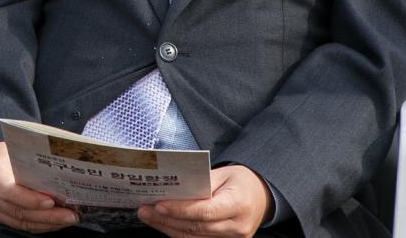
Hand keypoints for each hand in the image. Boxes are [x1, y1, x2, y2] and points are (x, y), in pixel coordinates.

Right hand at [0, 141, 79, 231]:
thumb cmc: (3, 154)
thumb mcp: (13, 150)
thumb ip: (30, 162)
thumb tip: (60, 172)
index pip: (8, 190)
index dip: (30, 199)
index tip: (51, 201)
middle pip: (19, 210)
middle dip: (47, 215)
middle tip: (70, 214)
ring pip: (21, 222)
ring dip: (47, 223)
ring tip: (68, 218)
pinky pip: (20, 226)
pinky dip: (40, 225)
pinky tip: (55, 222)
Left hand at [137, 164, 272, 237]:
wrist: (260, 197)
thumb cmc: (240, 182)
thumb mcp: (223, 173)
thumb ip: (200, 181)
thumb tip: (173, 187)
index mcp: (238, 204)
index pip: (205, 211)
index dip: (180, 210)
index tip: (159, 204)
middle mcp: (237, 226)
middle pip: (196, 227)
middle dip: (166, 219)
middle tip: (145, 210)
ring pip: (194, 237)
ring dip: (168, 228)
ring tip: (148, 216)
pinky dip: (178, 233)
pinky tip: (163, 224)